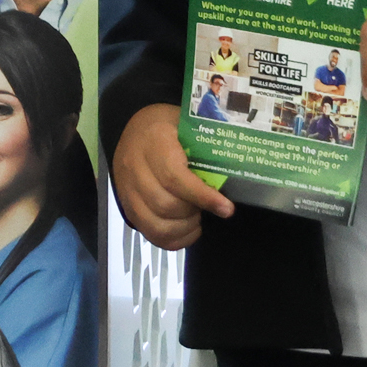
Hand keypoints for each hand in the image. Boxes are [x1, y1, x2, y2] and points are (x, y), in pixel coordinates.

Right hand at [111, 104, 233, 249]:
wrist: (136, 129)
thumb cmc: (171, 128)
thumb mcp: (189, 126)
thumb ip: (208, 149)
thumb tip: (240, 173)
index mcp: (154, 141)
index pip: (174, 177)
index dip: (202, 196)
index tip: (227, 208)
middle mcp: (134, 166)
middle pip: (165, 204)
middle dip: (194, 212)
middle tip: (210, 206)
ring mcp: (127, 189)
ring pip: (157, 225)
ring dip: (185, 227)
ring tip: (198, 216)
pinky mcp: (127, 207)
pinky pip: (151, 234)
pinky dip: (175, 239)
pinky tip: (189, 227)